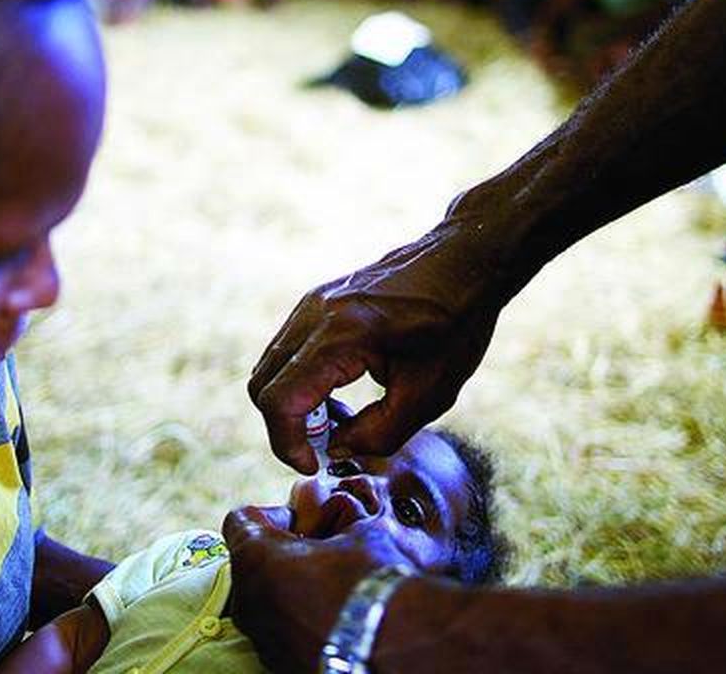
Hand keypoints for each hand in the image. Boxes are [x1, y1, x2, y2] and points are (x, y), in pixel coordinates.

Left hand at [222, 505, 413, 673]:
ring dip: (289, 589)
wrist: (395, 648)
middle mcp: (247, 600)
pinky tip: (333, 619)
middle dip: (282, 554)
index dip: (273, 515)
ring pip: (264, 599)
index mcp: (256, 558)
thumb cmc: (373, 585)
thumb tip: (346, 513)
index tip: (302, 524)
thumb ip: (340, 519)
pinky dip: (299, 621)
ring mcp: (261, 638)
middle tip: (321, 555)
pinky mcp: (278, 664)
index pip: (240, 520)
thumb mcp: (360, 534)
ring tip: (331, 590)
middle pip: (252, 562)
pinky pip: (280, 631)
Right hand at [248, 218, 506, 471]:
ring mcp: (310, 304)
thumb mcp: (430, 393)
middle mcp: (314, 314)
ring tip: (337, 421)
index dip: (288, 444)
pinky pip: (286, 352)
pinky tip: (338, 394)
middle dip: (285, 428)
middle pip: (262, 386)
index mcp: (341, 334)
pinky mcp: (315, 304)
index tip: (314, 464)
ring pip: (269, 368)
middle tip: (324, 448)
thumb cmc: (455, 324)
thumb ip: (380, 433)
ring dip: (291, 405)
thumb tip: (335, 449)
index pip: (280, 400)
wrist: (463, 262)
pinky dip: (298, 383)